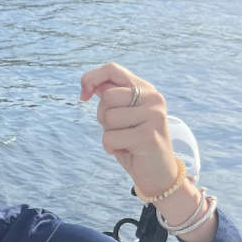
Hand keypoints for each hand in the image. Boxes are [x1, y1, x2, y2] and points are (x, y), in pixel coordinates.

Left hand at [80, 62, 183, 199]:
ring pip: (108, 118)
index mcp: (146, 89)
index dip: (91, 78)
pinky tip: (127, 151)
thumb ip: (111, 98)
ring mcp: (153, 116)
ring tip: (125, 140)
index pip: (112, 69)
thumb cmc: (134, 142)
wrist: (159, 172)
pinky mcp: (148, 135)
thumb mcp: (123, 116)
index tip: (83, 96)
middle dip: (103, 117)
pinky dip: (111, 148)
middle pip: (107, 98)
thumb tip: (88, 85)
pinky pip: (110, 138)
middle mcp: (153, 98)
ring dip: (108, 134)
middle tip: (118, 130)